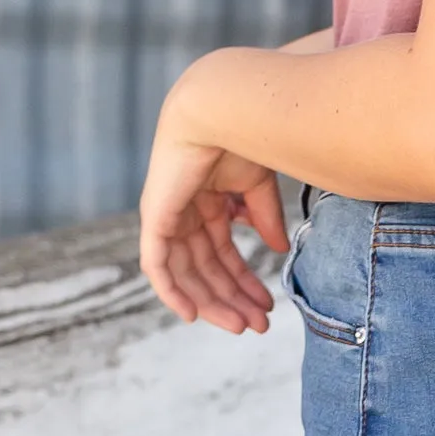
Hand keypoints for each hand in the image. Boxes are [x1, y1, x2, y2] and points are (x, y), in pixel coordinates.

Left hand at [138, 74, 289, 333]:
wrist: (224, 109)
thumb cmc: (243, 135)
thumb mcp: (259, 187)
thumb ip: (266, 219)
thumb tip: (279, 251)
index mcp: (207, 202)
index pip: (222, 254)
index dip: (244, 282)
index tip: (268, 306)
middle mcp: (184, 212)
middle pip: (205, 269)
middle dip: (232, 299)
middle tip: (258, 326)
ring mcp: (167, 215)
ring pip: (185, 274)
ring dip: (213, 301)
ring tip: (241, 325)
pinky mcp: (155, 216)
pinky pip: (157, 265)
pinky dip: (171, 292)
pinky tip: (191, 315)